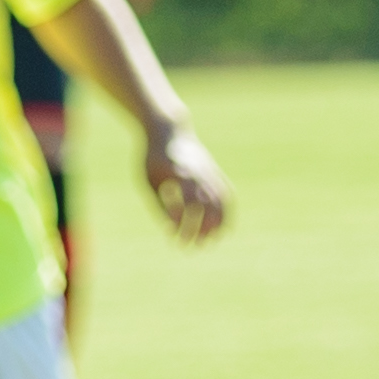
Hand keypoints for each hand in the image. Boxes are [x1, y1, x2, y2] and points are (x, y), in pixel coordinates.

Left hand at [138, 118, 230, 242]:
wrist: (168, 130)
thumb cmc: (153, 159)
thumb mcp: (150, 183)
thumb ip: (161, 205)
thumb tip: (173, 230)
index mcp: (179, 174)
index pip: (188, 204)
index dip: (184, 224)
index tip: (175, 239)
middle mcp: (198, 173)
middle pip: (207, 205)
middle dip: (202, 229)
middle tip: (194, 247)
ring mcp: (209, 171)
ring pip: (221, 201)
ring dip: (217, 224)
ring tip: (210, 242)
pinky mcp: (214, 171)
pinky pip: (227, 194)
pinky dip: (227, 212)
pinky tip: (224, 228)